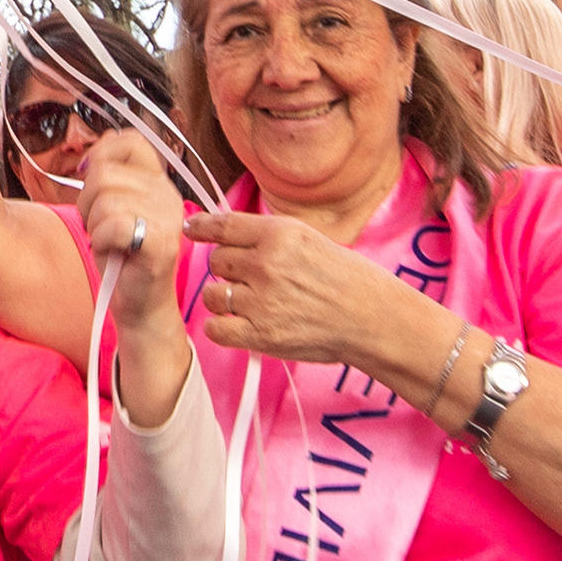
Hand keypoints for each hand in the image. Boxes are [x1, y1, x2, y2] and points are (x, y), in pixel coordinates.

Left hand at [84, 133, 185, 333]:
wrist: (141, 304)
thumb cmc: (124, 258)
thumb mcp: (114, 207)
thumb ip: (113, 174)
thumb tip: (104, 140)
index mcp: (158, 182)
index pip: (131, 142)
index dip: (102, 154)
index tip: (89, 178)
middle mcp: (167, 194)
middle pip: (105, 172)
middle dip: (87, 200)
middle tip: (98, 226)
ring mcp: (168, 218)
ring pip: (105, 199)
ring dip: (94, 224)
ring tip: (107, 241)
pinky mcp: (160, 244)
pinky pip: (114, 224)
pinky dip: (102, 240)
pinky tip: (112, 251)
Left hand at [182, 209, 404, 367]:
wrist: (371, 318)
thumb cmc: (345, 279)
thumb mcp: (308, 239)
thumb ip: (266, 236)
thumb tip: (223, 233)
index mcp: (279, 234)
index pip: (223, 225)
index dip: (201, 226)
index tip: (190, 227)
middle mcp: (266, 264)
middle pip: (216, 260)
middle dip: (228, 269)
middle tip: (253, 279)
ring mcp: (261, 301)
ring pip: (212, 294)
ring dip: (224, 299)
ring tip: (251, 303)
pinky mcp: (260, 335)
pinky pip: (215, 328)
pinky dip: (222, 327)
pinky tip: (240, 324)